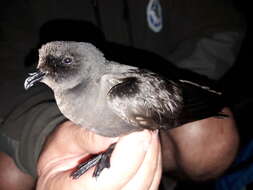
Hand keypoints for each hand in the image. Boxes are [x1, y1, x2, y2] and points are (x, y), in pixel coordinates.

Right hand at [36, 121, 161, 189]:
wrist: (62, 168)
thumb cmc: (60, 154)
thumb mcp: (64, 139)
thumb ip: (86, 136)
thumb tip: (116, 130)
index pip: (110, 179)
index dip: (129, 153)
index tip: (137, 129)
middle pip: (136, 184)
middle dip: (145, 152)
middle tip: (144, 127)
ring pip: (148, 183)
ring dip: (151, 155)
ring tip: (145, 132)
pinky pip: (151, 182)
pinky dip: (153, 162)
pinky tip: (146, 145)